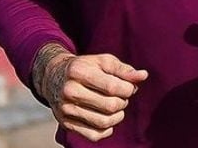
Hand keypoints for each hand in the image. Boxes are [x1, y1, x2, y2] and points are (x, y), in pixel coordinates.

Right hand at [32, 43, 147, 141]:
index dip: (128, 89)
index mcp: (78, 71)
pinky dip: (106, 130)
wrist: (53, 76)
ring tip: (117, 109)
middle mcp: (69, 90)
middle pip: (109, 106)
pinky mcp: (66, 123)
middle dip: (123, 103)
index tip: (129, 87)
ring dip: (117, 117)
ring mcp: (66, 109)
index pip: (112, 87)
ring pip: (103, 122)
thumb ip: (123, 69)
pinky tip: (107, 120)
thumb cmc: (85, 67)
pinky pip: (93, 135)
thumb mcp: (102, 62)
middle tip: (122, 98)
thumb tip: (143, 76)